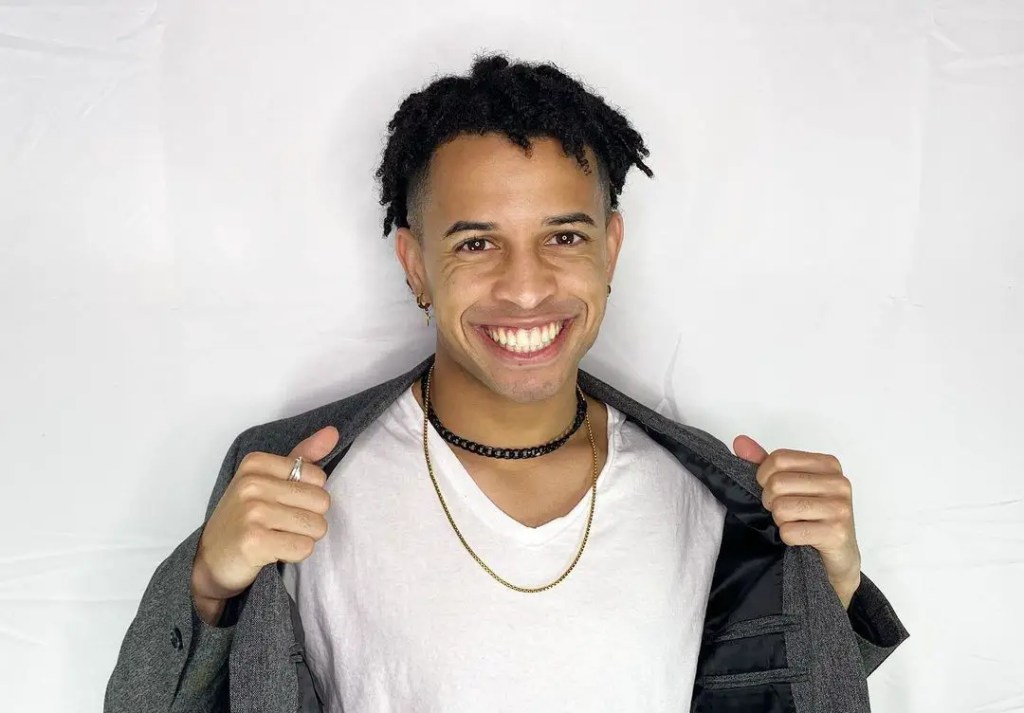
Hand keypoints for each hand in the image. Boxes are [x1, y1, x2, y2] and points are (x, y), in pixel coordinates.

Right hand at [190, 426, 339, 623]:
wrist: (211, 559)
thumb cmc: (245, 517)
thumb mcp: (268, 480)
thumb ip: (302, 456)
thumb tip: (333, 432)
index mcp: (256, 463)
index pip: (318, 477)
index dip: (309, 496)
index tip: (283, 503)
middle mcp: (252, 484)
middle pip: (322, 502)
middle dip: (310, 518)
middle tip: (282, 525)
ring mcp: (252, 513)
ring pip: (316, 526)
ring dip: (304, 537)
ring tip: (279, 537)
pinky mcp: (254, 542)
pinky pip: (304, 548)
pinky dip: (296, 554)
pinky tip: (275, 551)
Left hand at [732, 435, 861, 608]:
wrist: (838, 557)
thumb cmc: (812, 517)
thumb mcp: (789, 485)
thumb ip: (764, 463)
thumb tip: (740, 441)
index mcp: (828, 464)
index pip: (778, 459)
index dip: (763, 477)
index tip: (770, 490)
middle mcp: (838, 482)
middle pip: (777, 484)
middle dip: (771, 502)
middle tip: (784, 512)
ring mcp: (840, 508)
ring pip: (782, 508)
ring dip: (780, 521)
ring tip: (794, 524)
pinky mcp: (837, 533)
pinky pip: (790, 531)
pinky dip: (788, 537)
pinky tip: (801, 538)